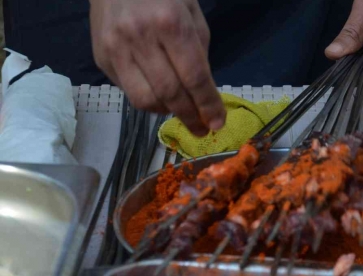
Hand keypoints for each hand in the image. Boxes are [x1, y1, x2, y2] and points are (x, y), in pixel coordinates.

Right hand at [89, 0, 224, 135]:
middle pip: (169, 93)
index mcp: (169, 23)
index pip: (194, 77)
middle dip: (190, 117)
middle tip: (202, 128)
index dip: (208, 105)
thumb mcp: (192, 14)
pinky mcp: (101, 58)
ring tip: (180, 111)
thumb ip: (199, 54)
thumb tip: (204, 94)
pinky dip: (148, 100)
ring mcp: (115, 49)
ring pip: (144, 100)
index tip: (217, 123)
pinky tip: (159, 95)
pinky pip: (128, 92)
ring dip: (167, 112)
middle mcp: (139, 37)